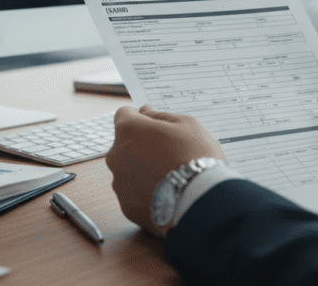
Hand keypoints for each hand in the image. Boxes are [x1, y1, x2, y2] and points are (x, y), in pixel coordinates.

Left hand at [106, 104, 225, 237]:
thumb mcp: (186, 124)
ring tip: (170, 177)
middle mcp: (116, 156)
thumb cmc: (195, 157)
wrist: (201, 201)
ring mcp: (119, 183)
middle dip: (141, 146)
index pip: (124, 115)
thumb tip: (146, 112)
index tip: (154, 125)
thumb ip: (160, 115)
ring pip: (128, 171)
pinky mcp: (126, 206)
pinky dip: (146, 192)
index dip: (140, 118)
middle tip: (168, 153)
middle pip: (125, 145)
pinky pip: (134, 194)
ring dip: (142, 170)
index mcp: (128, 130)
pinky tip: (166, 193)